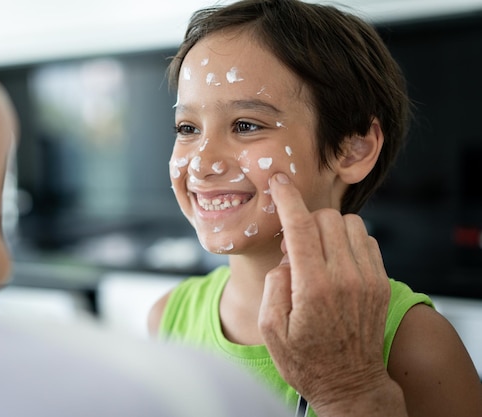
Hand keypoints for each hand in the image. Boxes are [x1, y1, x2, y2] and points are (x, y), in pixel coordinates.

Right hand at [258, 173, 401, 413]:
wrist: (349, 384)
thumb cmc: (306, 360)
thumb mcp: (271, 330)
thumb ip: (273, 286)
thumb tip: (288, 260)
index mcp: (313, 288)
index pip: (300, 227)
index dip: (286, 198)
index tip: (278, 182)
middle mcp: (345, 278)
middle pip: (326, 219)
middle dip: (304, 221)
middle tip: (293, 248)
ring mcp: (367, 279)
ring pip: (350, 224)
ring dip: (328, 229)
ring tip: (316, 255)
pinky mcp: (380, 283)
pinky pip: (366, 240)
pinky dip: (347, 240)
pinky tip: (335, 261)